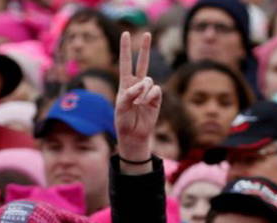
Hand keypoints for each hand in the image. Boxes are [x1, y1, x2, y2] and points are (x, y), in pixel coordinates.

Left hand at [115, 31, 160, 163]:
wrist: (133, 135)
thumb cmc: (123, 121)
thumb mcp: (120, 107)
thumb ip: (129, 93)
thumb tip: (143, 83)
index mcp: (125, 84)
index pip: (125, 63)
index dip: (125, 49)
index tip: (126, 34)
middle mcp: (137, 85)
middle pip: (142, 63)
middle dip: (145, 49)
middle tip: (147, 33)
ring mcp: (147, 92)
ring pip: (149, 80)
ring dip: (143, 90)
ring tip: (138, 103)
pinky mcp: (156, 99)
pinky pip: (156, 90)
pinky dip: (150, 96)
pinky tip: (145, 104)